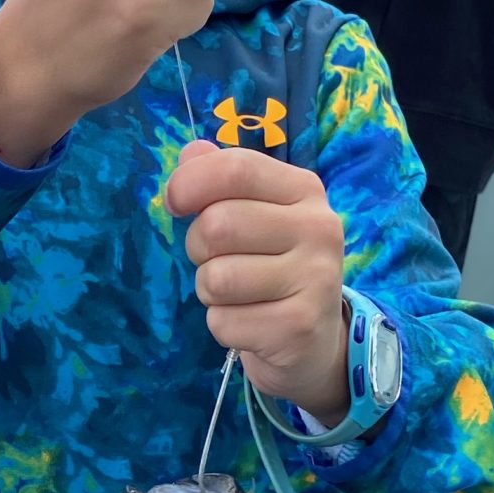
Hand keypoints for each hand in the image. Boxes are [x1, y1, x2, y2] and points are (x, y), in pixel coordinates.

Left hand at [167, 142, 348, 421]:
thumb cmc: (273, 266)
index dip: (190, 183)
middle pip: (219, 225)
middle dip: (198, 248)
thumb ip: (222, 178)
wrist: (314, 340)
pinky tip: (249, 323)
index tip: (175, 203)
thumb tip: (191, 152)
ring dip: (209, 291)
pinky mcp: (299, 327)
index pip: (236, 169)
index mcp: (304, 190)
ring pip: (217, 278)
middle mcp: (318, 229)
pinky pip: (223, 323)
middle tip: (215, 260)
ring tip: (235, 294)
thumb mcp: (255, 213)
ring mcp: (315, 280)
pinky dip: (222, 326)